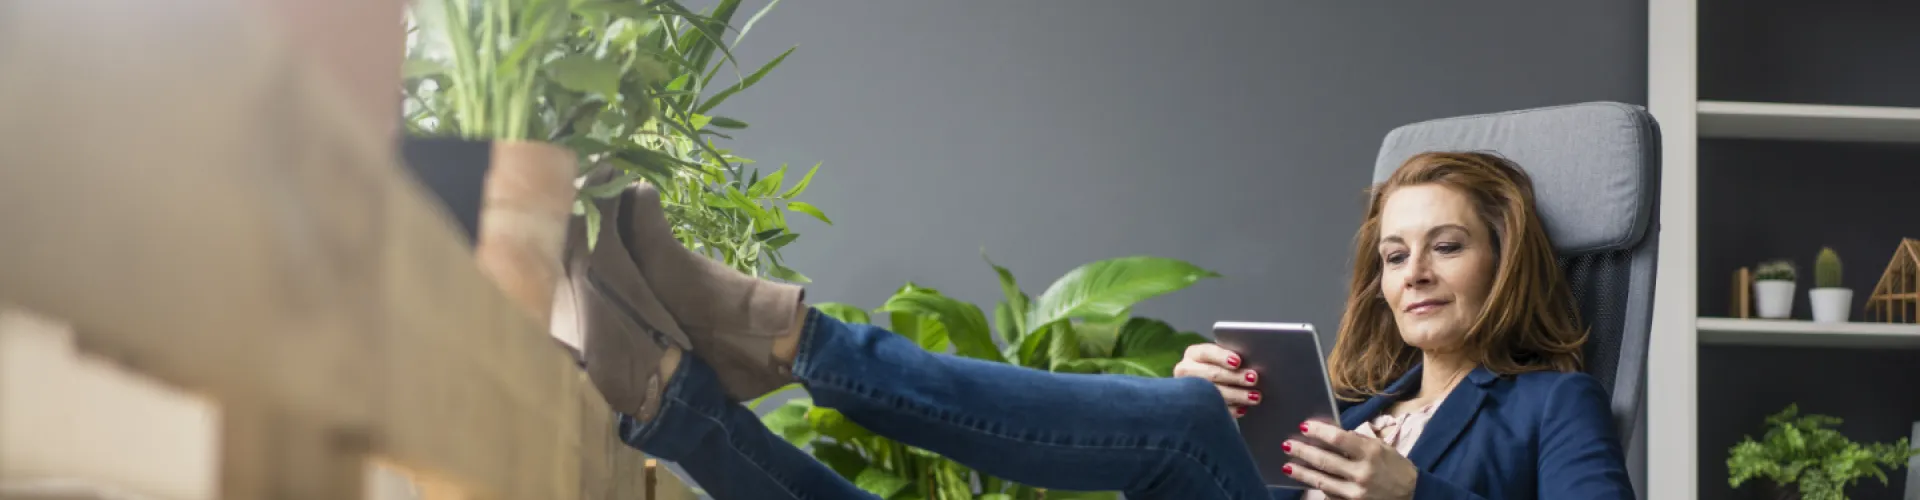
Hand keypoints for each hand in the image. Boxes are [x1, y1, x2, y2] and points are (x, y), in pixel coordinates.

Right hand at [1171, 343, 1258, 416]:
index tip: (1238, 362)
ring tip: (1254, 397)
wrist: (1205, 389)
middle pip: (1211, 374)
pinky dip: (1230, 410)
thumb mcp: (1221, 360)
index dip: (1222, 357)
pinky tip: (1242, 409)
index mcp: (1194, 354)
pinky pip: (1213, 410)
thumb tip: (1252, 361)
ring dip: (1237, 395)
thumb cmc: (1221, 369)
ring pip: (1213, 394)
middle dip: (1234, 377)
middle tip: (1253, 379)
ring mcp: (1189, 391)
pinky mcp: (1194, 409)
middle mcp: (1186, 371)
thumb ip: (1231, 358)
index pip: (1206, 352)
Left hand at [1283, 420, 1416, 499]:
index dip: (1318, 432)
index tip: (1304, 426)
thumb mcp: (1381, 448)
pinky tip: (1306, 481)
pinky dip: (1318, 488)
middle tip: (1287, 445)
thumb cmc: (1395, 467)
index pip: (1338, 438)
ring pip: (1322, 481)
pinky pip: (1330, 496)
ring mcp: (1357, 493)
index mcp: (1371, 453)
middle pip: (1325, 461)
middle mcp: (1362, 473)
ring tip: (1287, 465)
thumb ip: (1357, 441)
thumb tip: (1329, 433)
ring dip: (1302, 473)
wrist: (1412, 495)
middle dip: (1303, 452)